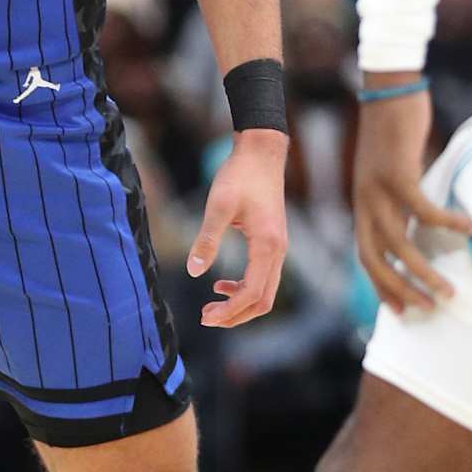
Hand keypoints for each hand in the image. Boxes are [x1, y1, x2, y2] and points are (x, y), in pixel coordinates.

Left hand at [187, 132, 287, 328]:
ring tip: (210, 307)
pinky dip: (244, 288)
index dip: (229, 311)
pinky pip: (263, 278)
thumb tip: (194, 271)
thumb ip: (207, 239)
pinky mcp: (272, 243)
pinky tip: (221, 285)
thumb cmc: (240, 176)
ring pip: (265, 292)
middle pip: (263, 301)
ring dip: (239, 305)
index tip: (205, 316)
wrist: (261, 154)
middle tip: (205, 318)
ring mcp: (278, 248)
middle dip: (235, 315)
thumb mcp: (219, 206)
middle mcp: (278, 251)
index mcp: (267, 246)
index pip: (252, 293)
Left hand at [353, 89, 471, 312]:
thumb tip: (421, 221)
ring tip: (449, 289)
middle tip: (428, 308)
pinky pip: (423, 209)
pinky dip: (446, 223)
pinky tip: (469, 231)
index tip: (400, 310)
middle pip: (375, 258)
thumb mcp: (394, 171)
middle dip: (400, 289)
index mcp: (363, 203)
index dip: (381, 284)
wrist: (388, 89)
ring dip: (423, 270)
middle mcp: (365, 201)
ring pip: (398, 243)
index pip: (366, 255)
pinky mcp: (397, 173)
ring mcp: (378, 188)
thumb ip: (402, 198)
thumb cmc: (396, 130)